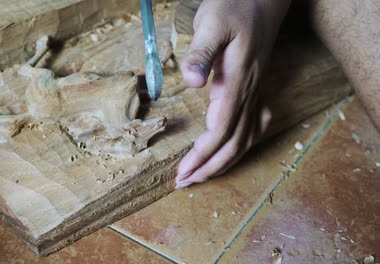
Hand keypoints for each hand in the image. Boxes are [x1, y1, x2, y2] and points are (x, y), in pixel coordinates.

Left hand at [175, 0, 290, 188]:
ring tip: (204, 175)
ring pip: (245, 139)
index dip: (201, 156)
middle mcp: (248, 93)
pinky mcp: (255, 88)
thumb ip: (201, 53)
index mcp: (235, 84)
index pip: (219, 131)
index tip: (182, 173)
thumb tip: (191, 82)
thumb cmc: (234, 8)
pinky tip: (234, 150)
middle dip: (210, 168)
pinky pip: (254, 126)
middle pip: (233, 144)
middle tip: (185, 183)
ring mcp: (255, 92)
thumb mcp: (212, 24)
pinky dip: (242, 145)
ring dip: (225, 162)